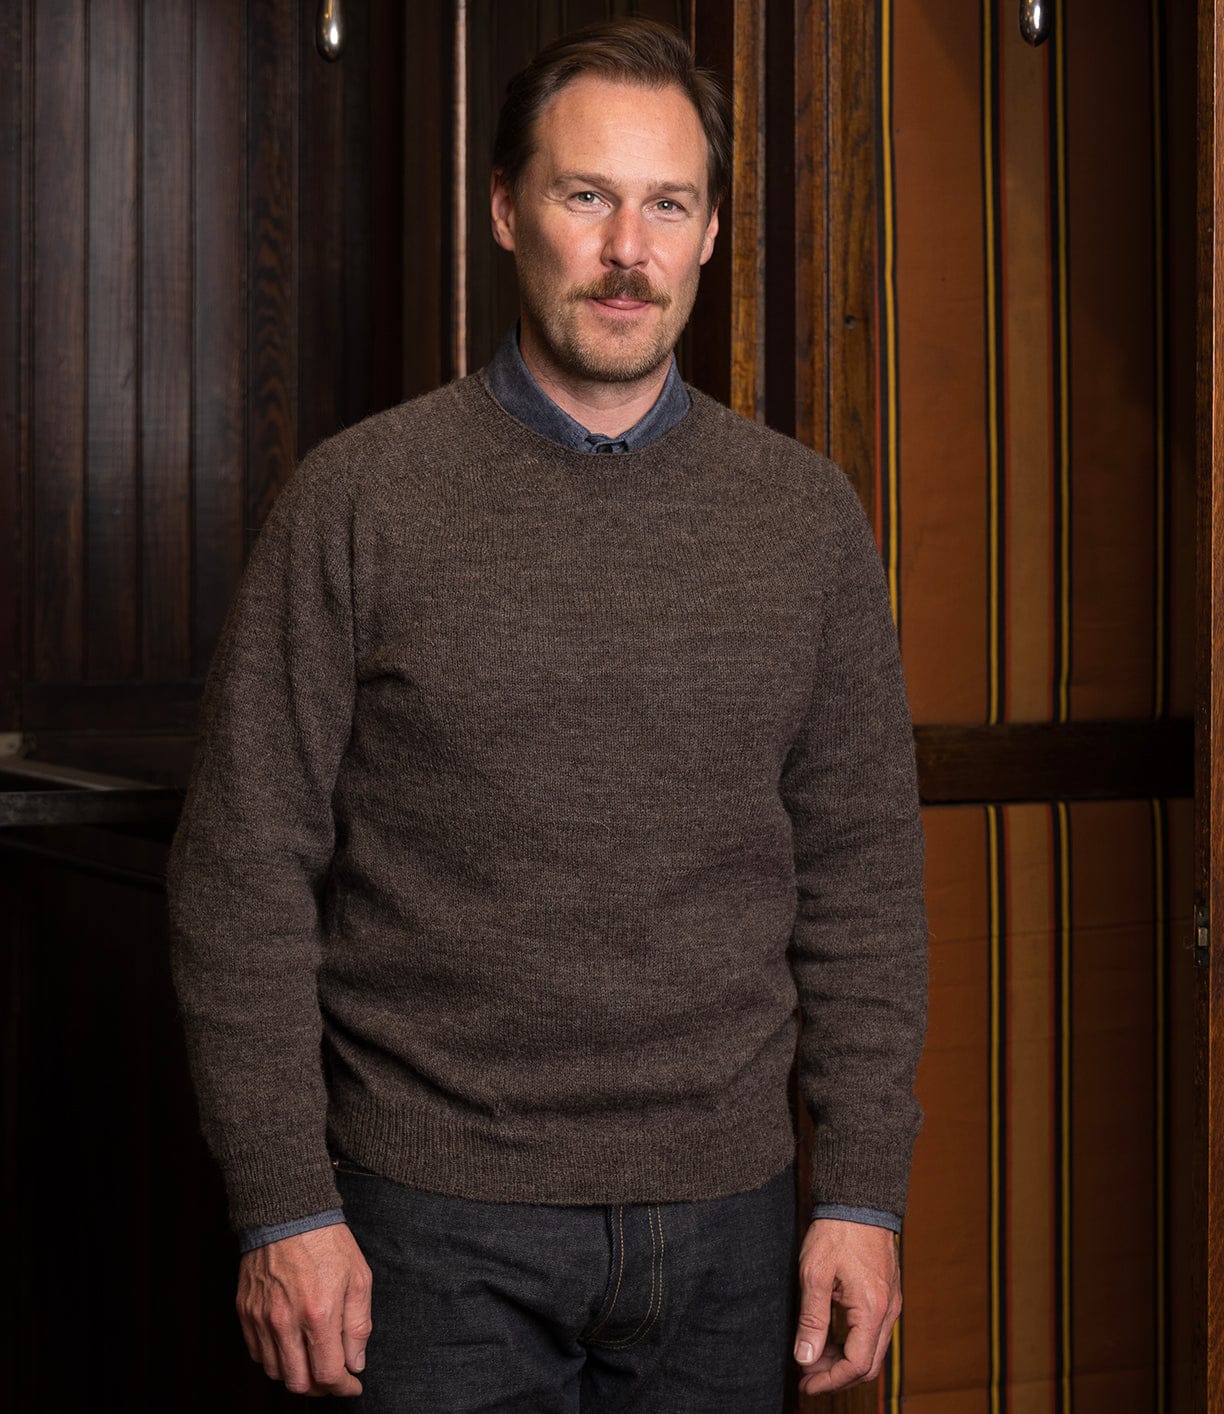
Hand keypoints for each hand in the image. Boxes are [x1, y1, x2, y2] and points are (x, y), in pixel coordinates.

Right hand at [237, 1222, 372, 1397]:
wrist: (288, 1213)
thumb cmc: (328, 1242)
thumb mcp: (359, 1278)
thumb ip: (359, 1325)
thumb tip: (356, 1362)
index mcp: (319, 1314)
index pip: (328, 1374)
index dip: (343, 1387)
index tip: (353, 1385)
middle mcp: (286, 1322)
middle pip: (298, 1383)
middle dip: (320, 1388)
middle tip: (334, 1377)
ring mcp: (261, 1319)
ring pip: (276, 1373)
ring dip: (297, 1376)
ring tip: (313, 1362)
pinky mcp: (245, 1312)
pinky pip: (257, 1354)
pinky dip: (276, 1360)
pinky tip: (291, 1347)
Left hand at [792, 1218, 900, 1395]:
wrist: (858, 1201)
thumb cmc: (836, 1232)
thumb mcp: (815, 1274)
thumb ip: (812, 1320)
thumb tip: (805, 1358)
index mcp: (872, 1309)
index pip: (856, 1364)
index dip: (830, 1380)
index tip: (806, 1383)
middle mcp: (889, 1311)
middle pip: (868, 1364)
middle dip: (837, 1375)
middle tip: (807, 1375)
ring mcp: (892, 1304)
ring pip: (872, 1350)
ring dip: (844, 1360)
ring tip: (813, 1356)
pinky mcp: (888, 1296)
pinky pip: (874, 1332)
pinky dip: (853, 1342)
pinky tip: (830, 1336)